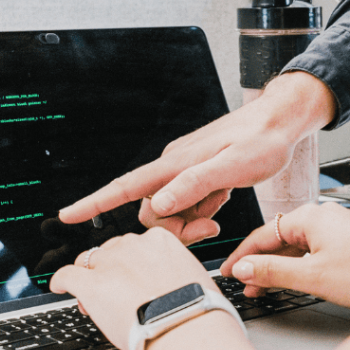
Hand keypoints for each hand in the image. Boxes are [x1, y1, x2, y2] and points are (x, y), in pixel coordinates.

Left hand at [49, 227, 216, 349]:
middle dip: (108, 270)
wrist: (185, 328)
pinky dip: (60, 281)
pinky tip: (58, 287)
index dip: (128, 264)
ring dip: (87, 276)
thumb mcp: (195, 280)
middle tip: (112, 293)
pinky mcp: (92, 284)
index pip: (135, 245)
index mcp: (160, 241)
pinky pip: (67, 275)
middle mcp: (133, 245)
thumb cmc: (197, 311)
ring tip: (87, 297)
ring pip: (88, 261)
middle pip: (110, 251)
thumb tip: (174, 287)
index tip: (130, 278)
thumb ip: (177, 275)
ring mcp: (111, 263)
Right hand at [58, 72, 335, 242]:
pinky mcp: (197, 175)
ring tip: (218, 212)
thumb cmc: (262, 140)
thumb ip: (196, 185)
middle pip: (151, 210)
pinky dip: (200, 212)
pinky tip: (221, 201)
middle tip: (209, 226)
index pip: (127, 186)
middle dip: (172, 227)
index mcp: (177, 163)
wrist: (280, 121)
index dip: (95, 203)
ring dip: (190, 221)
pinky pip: (187, 204)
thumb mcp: (234, 166)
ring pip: (170, 210)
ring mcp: (185, 170)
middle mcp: (175, 165)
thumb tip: (158, 204)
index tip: (68, 216)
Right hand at [220, 202, 349, 308]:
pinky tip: (294, 280)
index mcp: (310, 216)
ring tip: (265, 288)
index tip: (228, 271)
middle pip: (279, 239)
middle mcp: (322, 216)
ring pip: (296, 245)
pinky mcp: (347, 240)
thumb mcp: (312, 276)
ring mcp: (336, 227)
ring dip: (279, 266)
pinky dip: (298, 265)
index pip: (262, 234)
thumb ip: (272, 270)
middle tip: (245, 286)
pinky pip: (312, 249)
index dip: (241, 255)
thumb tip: (243, 268)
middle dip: (259, 263)